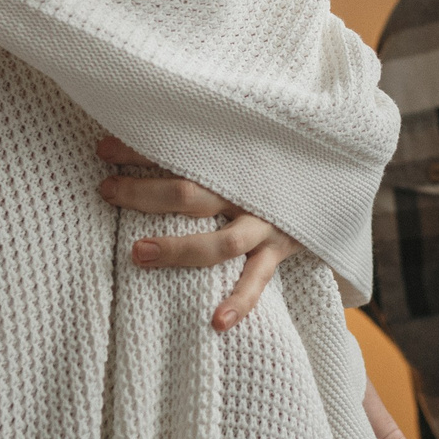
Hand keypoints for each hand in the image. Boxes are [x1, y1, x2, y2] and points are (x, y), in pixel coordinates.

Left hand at [95, 136, 301, 330]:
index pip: (179, 149)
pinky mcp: (280, 249)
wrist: (335, 171)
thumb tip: (154, 116)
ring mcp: (265, 223)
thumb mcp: (246, 134)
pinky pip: (257, 281)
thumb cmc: (277, 154)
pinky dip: (239, 302)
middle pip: (189, 194)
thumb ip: (208, 133)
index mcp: (235, 158)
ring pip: (219, 242)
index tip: (103, 149)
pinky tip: (215, 322)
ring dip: (177, 250)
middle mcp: (247, 191)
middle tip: (107, 191)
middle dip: (143, 194)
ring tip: (135, 254)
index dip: (138, 149)